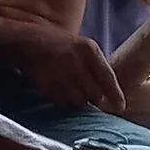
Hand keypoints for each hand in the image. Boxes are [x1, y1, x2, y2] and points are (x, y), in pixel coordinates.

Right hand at [0, 23, 125, 114]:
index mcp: (89, 49)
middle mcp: (76, 61)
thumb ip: (97, 67)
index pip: (107, 77)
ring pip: (79, 101)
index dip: (115, 95)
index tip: (120, 107)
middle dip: (94, 97)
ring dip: (79, 100)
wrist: (28, 42)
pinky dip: (65, 101)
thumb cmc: (61, 46)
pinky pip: (63, 102)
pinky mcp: (47, 85)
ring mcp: (60, 74)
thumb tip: (110, 94)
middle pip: (95, 94)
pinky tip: (61, 90)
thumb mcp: (83, 47)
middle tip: (89, 94)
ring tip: (72, 89)